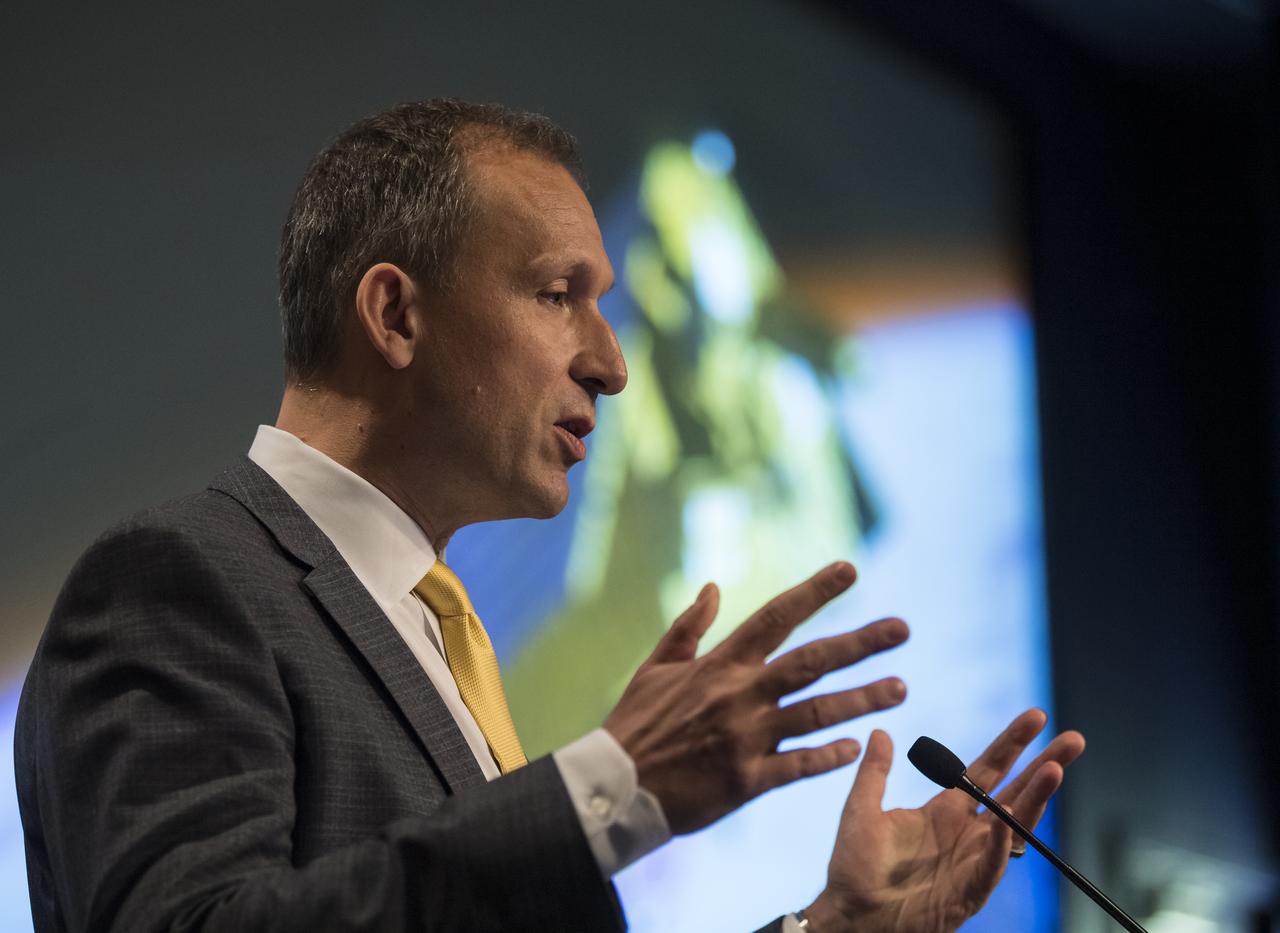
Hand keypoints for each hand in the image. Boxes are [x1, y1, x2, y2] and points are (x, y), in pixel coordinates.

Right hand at [603, 562, 908, 834]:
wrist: (615, 786)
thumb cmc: (636, 724)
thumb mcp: (656, 667)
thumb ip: (689, 626)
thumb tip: (714, 587)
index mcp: (721, 664)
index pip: (776, 616)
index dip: (815, 592)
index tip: (850, 569)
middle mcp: (740, 695)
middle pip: (812, 662)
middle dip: (860, 643)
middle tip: (902, 629)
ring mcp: (747, 738)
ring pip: (817, 713)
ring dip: (862, 699)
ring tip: (900, 687)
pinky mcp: (747, 780)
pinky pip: (799, 765)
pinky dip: (829, 757)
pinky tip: (858, 748)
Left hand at [806, 710, 1085, 932]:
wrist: (851, 916)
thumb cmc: (855, 867)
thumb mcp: (861, 809)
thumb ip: (874, 772)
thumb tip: (880, 731)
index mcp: (945, 810)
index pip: (989, 769)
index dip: (1012, 743)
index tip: (1037, 717)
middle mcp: (967, 832)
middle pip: (1016, 793)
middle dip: (1045, 765)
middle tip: (1074, 739)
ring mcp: (972, 861)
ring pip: (1014, 826)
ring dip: (1035, 799)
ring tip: (1054, 770)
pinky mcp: (968, 891)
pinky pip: (990, 864)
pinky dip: (998, 843)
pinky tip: (1007, 821)